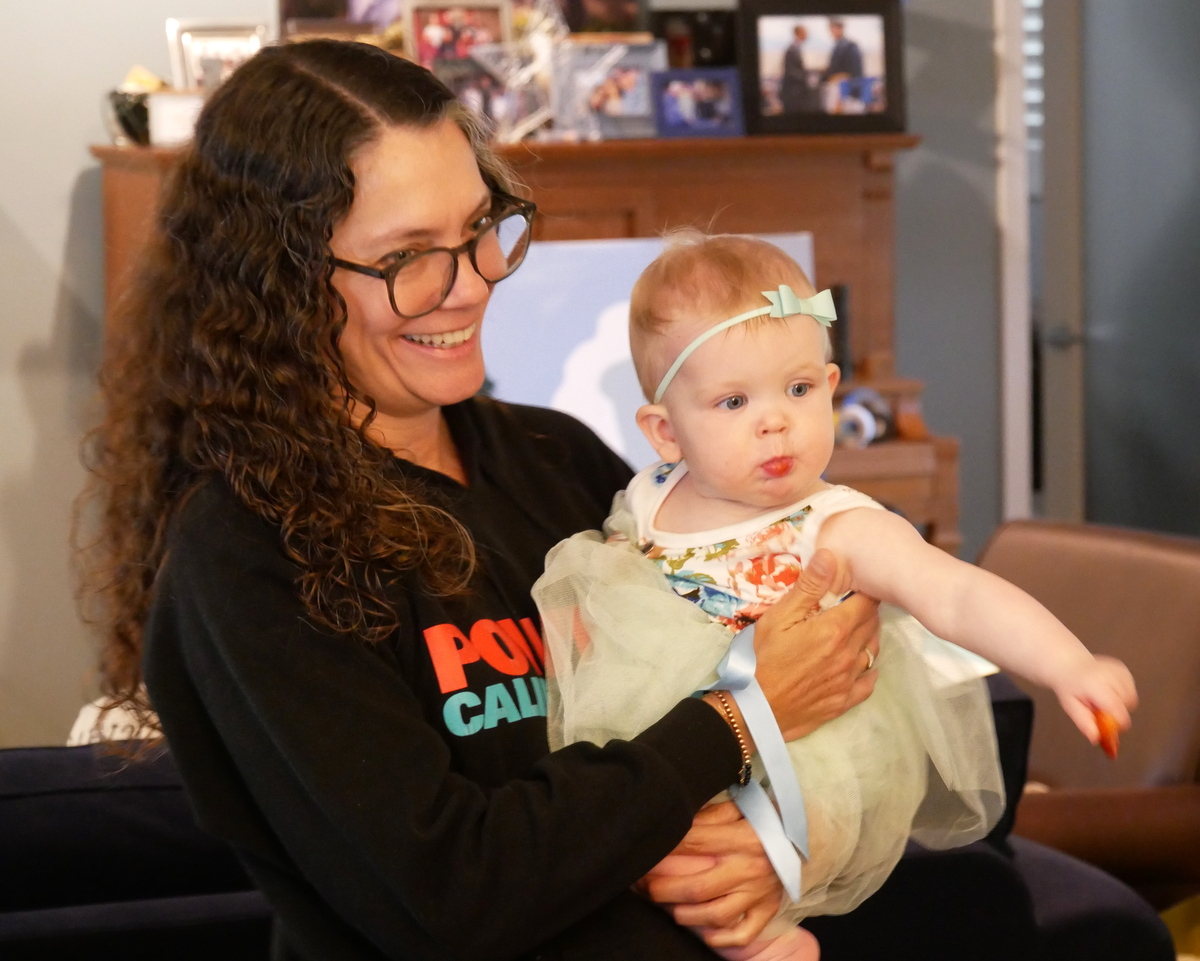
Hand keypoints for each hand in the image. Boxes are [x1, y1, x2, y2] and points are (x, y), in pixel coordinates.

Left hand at [640, 801, 781, 948]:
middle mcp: (749, 868)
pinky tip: (704, 932)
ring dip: (686, 915)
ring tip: (669, 909)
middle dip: (663, 890)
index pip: (693, 843)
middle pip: (698, 887)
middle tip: (644, 888)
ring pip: (716, 914)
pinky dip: (721, 937)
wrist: (807, 837)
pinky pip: (743, 932)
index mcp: (740, 837)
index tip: (644, 854)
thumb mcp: (740, 808)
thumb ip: (709, 815)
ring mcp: (759, 893)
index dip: (664, 850)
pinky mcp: (768, 910)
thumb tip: (676, 821)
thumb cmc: (766, 820)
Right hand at [751, 549, 880, 741]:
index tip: (853, 586)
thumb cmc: (762, 658)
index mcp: (835, 629)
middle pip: (872, 625)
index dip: (862, 591)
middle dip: (865, 611)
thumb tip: (831, 556)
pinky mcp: (844, 701)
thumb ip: (808, 587)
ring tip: (853, 630)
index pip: (866, 602)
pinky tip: (862, 665)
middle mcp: (849, 654)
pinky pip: (869, 683)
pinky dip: (869, 670)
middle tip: (850, 604)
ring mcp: (849, 679)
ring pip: (873, 650)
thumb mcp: (778, 616)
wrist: (755, 708)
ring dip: (867, 637)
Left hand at [1055, 654, 1137, 743]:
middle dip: (1118, 712)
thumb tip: (1095, 738)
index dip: (1119, 720)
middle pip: (1126, 703)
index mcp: (1093, 683)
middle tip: (1103, 711)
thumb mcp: (1071, 706)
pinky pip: (1131, 690)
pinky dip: (1123, 695)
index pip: (1114, 704)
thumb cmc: (1070, 688)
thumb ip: (1084, 722)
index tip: (1116, 729)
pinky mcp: (1123, 670)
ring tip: (1103, 699)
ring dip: (1121, 704)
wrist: (1071, 667)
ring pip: (1131, 698)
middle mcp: (1107, 674)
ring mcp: (1117, 670)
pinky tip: (1109, 691)